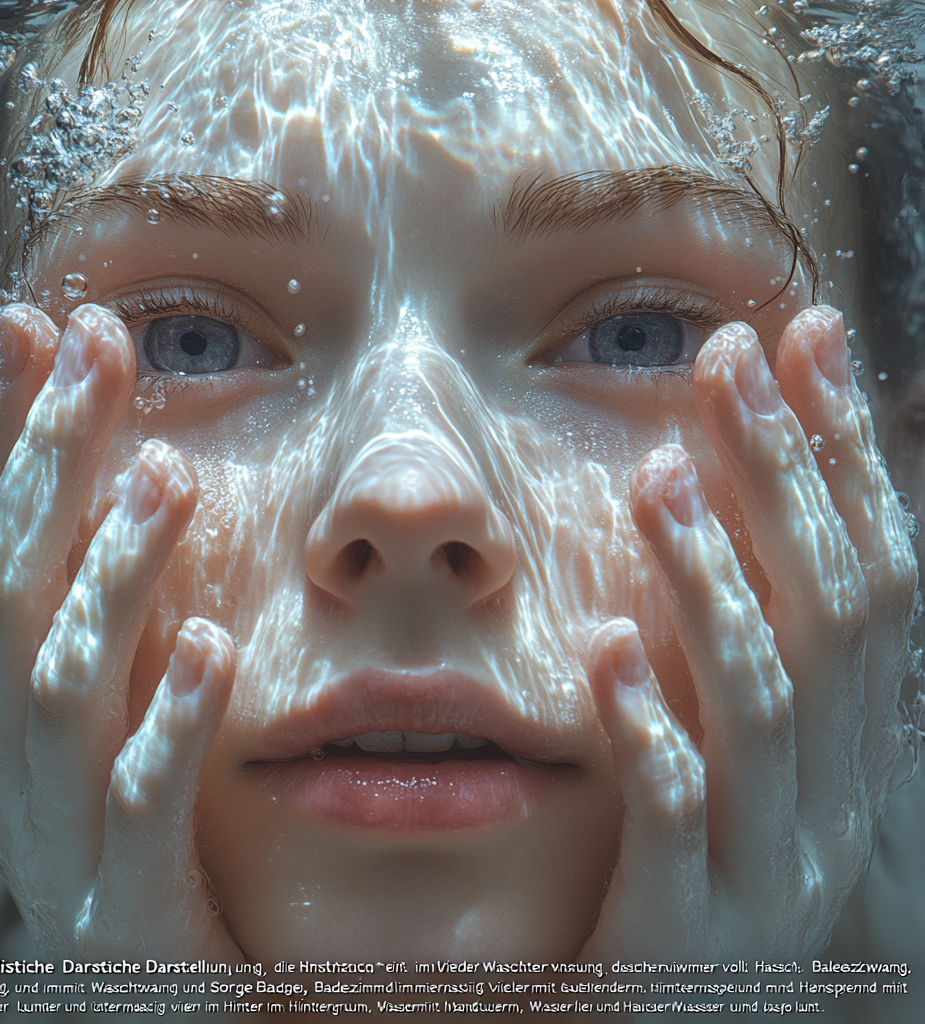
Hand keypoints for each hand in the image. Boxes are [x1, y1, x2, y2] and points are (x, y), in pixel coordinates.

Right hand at [0, 303, 239, 957]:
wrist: (150, 1019)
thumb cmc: (137, 853)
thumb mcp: (98, 725)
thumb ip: (92, 620)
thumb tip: (103, 487)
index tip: (35, 330)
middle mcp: (5, 768)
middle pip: (2, 593)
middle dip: (44, 462)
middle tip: (97, 349)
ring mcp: (57, 842)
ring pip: (60, 691)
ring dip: (108, 574)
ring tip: (163, 475)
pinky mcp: (129, 913)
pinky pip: (140, 811)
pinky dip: (167, 723)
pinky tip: (208, 646)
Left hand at [582, 307, 916, 960]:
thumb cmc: (715, 894)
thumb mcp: (761, 774)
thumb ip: (763, 668)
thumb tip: (753, 539)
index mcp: (853, 754)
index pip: (870, 575)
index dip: (846, 454)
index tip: (805, 341)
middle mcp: (837, 801)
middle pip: (829, 611)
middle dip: (785, 474)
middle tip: (730, 355)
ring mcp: (771, 867)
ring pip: (760, 701)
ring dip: (713, 578)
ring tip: (655, 476)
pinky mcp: (689, 927)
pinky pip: (676, 813)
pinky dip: (648, 724)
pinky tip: (602, 645)